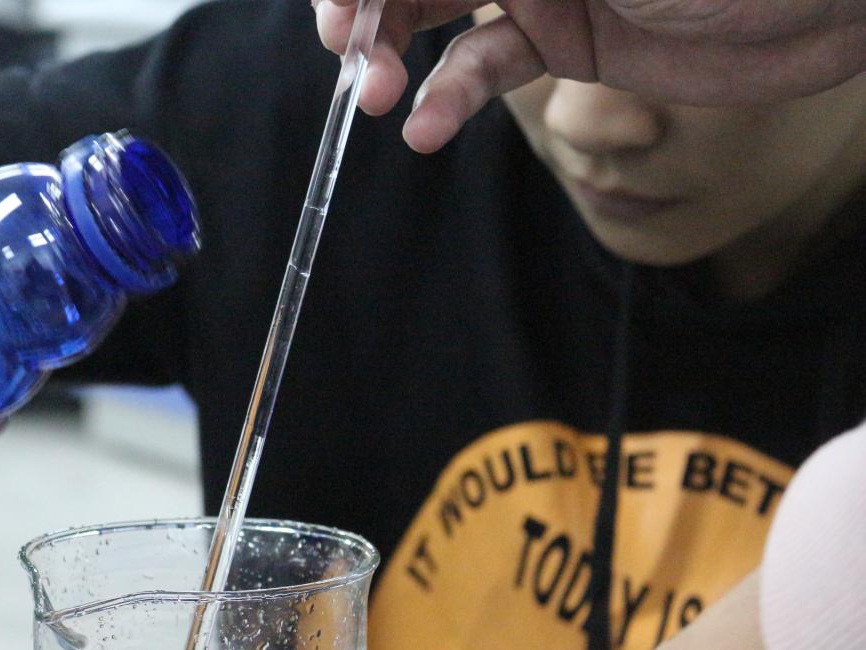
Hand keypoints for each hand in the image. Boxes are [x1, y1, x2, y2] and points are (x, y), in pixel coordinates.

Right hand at [315, 0, 865, 150]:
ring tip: (371, 95)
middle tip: (348, 50)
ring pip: (433, 10)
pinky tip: (424, 127)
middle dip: (365, 4)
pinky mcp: (564, 40)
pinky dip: (448, 97)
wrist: (828, 0)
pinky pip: (483, 66)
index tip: (341, 4)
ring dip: (389, 52)